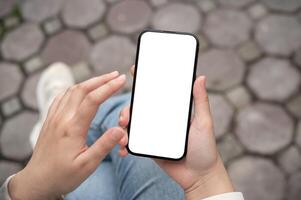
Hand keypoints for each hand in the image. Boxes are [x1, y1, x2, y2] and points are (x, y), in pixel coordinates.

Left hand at [9, 71, 126, 199]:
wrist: (37, 180)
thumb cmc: (63, 175)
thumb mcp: (87, 165)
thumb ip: (104, 145)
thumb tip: (120, 129)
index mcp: (72, 128)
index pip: (93, 100)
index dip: (109, 87)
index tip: (122, 80)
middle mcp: (62, 119)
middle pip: (82, 89)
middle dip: (101, 79)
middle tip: (116, 75)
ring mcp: (54, 118)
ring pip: (71, 91)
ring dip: (89, 82)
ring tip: (103, 79)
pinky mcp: (50, 120)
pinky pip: (61, 97)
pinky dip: (75, 89)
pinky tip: (81, 90)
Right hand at [118, 66, 233, 199]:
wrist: (199, 176)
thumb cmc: (205, 149)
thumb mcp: (204, 123)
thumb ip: (200, 101)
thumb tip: (200, 77)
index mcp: (172, 111)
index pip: (157, 93)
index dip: (145, 81)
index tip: (136, 70)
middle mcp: (160, 119)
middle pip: (139, 107)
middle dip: (128, 107)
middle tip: (126, 115)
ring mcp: (152, 133)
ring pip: (132, 123)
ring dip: (123, 124)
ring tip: (123, 131)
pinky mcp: (148, 147)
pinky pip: (133, 141)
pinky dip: (124, 143)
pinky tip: (123, 147)